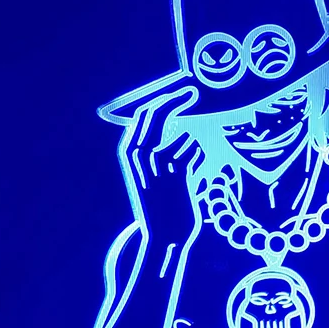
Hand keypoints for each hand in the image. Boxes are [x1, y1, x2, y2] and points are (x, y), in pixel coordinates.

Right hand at [122, 80, 206, 240]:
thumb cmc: (159, 203)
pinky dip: (200, 160)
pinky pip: (196, 151)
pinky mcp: (179, 172)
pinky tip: (193, 177)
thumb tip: (169, 119)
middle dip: (178, 99)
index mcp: (128, 153)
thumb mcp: (147, 173)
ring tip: (187, 173)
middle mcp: (140, 155)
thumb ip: (152, 147)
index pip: (144, 114)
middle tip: (194, 91)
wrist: (164, 237)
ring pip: (185, 136)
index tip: (178, 90)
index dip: (163, 98)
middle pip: (160, 113)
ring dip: (193, 149)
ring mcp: (159, 163)